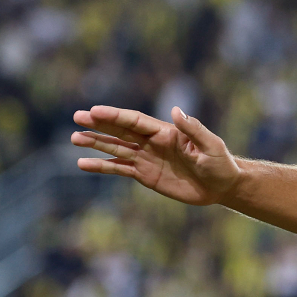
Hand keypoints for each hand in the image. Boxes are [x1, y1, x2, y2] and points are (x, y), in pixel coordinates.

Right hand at [72, 105, 239, 205]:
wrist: (221, 186)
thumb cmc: (220, 163)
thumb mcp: (210, 145)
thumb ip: (193, 129)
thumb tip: (175, 110)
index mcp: (167, 132)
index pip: (136, 121)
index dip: (116, 115)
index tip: (95, 111)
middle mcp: (153, 142)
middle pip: (122, 130)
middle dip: (100, 124)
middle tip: (77, 117)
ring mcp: (147, 158)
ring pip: (116, 148)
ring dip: (96, 143)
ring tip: (74, 138)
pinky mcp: (145, 175)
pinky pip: (120, 169)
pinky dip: (102, 166)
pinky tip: (83, 163)